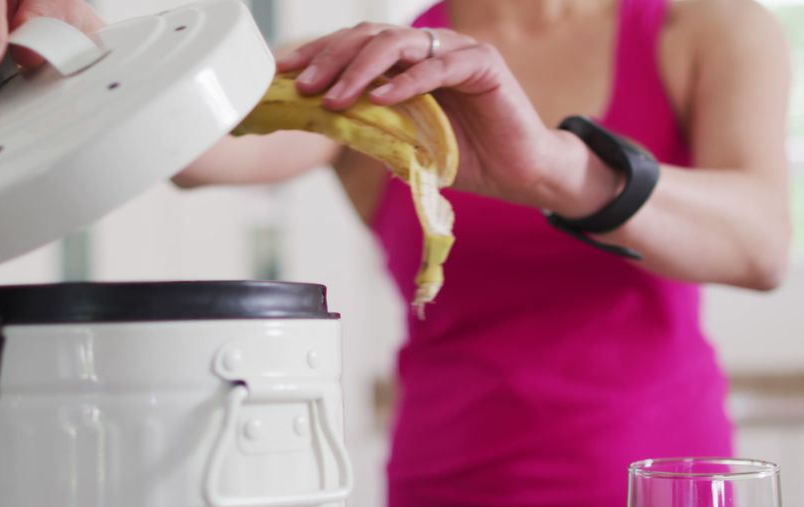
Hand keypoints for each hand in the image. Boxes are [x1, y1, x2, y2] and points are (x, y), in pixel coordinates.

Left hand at [277, 23, 612, 214]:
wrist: (519, 174)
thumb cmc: (466, 158)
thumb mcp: (404, 143)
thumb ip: (371, 127)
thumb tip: (320, 122)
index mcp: (409, 61)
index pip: (357, 45)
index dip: (319, 54)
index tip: (284, 73)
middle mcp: (430, 48)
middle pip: (369, 37)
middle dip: (330, 59)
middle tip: (301, 84)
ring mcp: (457, 51)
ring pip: (397, 44)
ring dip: (359, 70)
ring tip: (333, 97)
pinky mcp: (483, 65)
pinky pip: (437, 67)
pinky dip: (405, 83)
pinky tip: (378, 99)